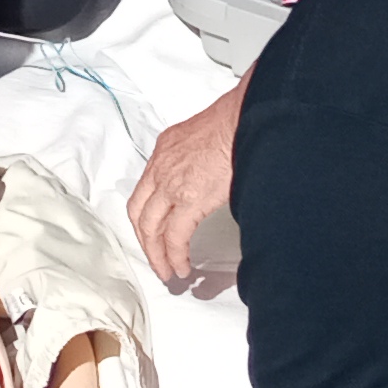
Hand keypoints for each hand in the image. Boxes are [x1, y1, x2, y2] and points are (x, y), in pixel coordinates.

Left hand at [129, 84, 244, 288]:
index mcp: (164, 150)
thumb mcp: (204, 142)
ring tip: (168, 271)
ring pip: (151, 227)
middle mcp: (161, 166)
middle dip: (146, 241)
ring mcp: (172, 182)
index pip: (143, 191)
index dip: (145, 217)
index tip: (153, 234)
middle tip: (156, 260)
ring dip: (157, 254)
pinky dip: (175, 254)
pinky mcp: (189, 197)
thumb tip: (209, 186)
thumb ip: (197, 164)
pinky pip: (174, 235)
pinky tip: (182, 267)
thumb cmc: (236, 124)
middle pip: (139, 213)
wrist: (247, 116)